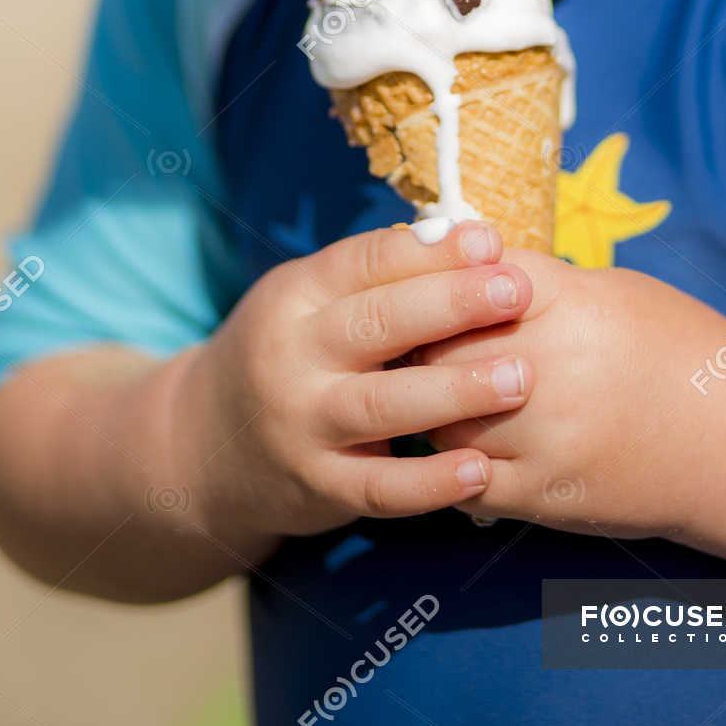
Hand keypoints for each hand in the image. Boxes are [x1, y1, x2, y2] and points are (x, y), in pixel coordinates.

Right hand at [167, 220, 540, 549]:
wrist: (206, 446)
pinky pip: (381, 489)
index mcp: (297, 294)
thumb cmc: (290, 352)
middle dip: (453, 304)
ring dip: (456, 391)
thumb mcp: (310, 299)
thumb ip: (376, 276)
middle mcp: (293, 356)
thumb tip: (463, 237)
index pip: (367, 262)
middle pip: (378, 324)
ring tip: (519, 378)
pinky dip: (431, 484)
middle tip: (516, 291)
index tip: (491, 242)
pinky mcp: (318, 487)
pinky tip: (482, 470)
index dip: (432, 252)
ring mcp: (303, 425)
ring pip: (384, 405)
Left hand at [412, 257, 725, 540]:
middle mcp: (551, 370)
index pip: (471, 281)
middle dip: (423, 339)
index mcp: (571, 305)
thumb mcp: (614, 290)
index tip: (429, 279)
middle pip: (444, 347)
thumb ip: (541, 283)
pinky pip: (466, 477)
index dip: (443, 279)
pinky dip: (451, 458)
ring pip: (442, 416)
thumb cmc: (680, 349)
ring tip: (428, 386)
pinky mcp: (545, 495)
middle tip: (409, 333)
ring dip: (428, 400)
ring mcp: (546, 439)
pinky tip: (458, 438)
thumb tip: (472, 268)